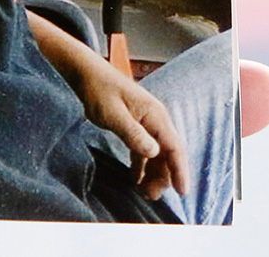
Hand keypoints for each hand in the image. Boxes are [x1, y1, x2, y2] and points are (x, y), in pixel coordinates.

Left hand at [25, 11, 187, 199]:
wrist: (86, 74)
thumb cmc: (99, 90)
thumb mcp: (113, 114)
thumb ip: (133, 134)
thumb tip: (154, 153)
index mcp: (155, 115)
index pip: (174, 147)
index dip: (180, 170)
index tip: (182, 191)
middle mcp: (155, 119)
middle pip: (168, 153)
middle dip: (164, 176)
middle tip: (150, 195)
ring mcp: (146, 122)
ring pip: (157, 154)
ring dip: (153, 173)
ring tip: (143, 192)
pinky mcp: (136, 125)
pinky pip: (144, 150)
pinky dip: (141, 165)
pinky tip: (134, 179)